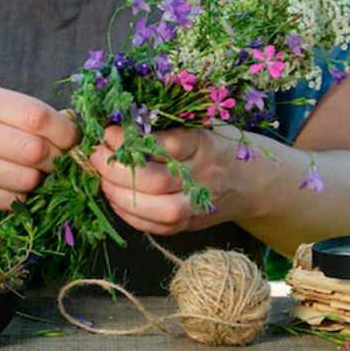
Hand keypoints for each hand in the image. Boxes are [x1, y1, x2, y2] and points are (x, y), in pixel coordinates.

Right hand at [0, 80, 79, 209]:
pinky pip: (9, 202)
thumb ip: (22, 108)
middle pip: (35, 151)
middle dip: (57, 159)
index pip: (36, 116)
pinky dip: (20, 196)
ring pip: (25, 181)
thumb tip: (74, 122)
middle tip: (58, 159)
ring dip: (39, 180)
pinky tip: (12, 185)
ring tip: (33, 171)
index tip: (73, 139)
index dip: (65, 132)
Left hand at [90, 125, 242, 234]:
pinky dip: (129, 214)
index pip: (166, 145)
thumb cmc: (215, 144)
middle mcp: (203, 176)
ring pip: (157, 209)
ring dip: (120, 195)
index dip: (131, 141)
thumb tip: (116, 123)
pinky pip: (156, 227)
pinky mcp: (190, 225)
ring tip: (103, 180)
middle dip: (118, 170)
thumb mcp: (197, 125)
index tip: (108, 133)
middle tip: (97, 156)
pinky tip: (115, 198)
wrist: (251, 181)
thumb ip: (164, 125)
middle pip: (157, 180)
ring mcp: (198, 205)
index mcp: (204, 144)